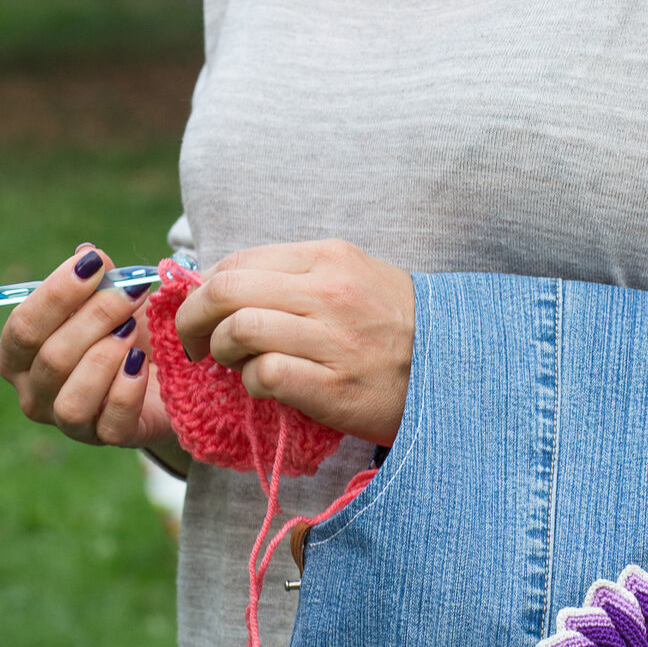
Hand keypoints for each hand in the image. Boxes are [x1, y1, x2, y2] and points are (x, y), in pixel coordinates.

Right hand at [0, 244, 173, 448]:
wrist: (168, 372)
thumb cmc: (126, 330)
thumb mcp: (110, 299)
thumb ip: (97, 278)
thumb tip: (87, 255)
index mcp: (19, 355)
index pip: (23, 326)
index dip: (57, 294)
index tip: (93, 265)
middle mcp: (34, 393)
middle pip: (51, 358)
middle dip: (95, 318)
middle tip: (132, 292)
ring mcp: (69, 422)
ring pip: (72, 398)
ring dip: (106, 358)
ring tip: (133, 332)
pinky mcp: (109, 438)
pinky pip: (110, 421)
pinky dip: (127, 388)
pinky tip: (142, 363)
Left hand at [174, 239, 414, 445]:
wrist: (454, 370)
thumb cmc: (397, 326)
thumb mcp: (355, 277)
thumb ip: (297, 275)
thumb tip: (227, 284)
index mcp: (329, 258)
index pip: (239, 260)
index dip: (204, 286)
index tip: (201, 309)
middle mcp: (328, 293)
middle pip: (226, 292)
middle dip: (192, 318)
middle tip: (193, 341)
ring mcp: (332, 340)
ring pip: (238, 330)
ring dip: (221, 351)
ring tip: (233, 364)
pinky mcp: (333, 388)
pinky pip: (264, 375)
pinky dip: (251, 383)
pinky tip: (264, 387)